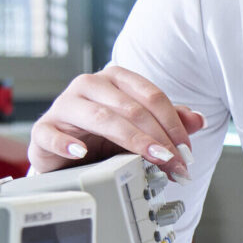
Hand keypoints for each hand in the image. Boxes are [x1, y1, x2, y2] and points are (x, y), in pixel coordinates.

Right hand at [29, 66, 205, 177]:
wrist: (67, 151)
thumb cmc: (104, 134)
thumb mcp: (141, 126)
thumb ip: (170, 120)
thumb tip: (198, 119)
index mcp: (117, 79)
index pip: (152, 96)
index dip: (174, 125)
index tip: (186, 151)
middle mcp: (90, 86)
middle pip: (131, 108)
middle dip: (158, 139)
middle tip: (174, 163)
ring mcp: (64, 105)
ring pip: (100, 118)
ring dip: (130, 141)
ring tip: (149, 159)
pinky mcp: (44, 128)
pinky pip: (52, 133)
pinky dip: (67, 143)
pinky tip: (81, 152)